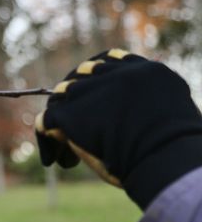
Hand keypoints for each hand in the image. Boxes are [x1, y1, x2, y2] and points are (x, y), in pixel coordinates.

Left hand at [36, 49, 201, 208]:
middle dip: (76, 103)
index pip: (107, 61)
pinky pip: (44, 121)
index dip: (94, 78)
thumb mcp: (170, 111)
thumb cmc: (176, 146)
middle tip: (81, 131)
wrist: (164, 154)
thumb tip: (136, 112)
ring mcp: (88, 91)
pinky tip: (53, 160)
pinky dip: (45, 142)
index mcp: (143, 70)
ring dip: (62, 125)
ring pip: (60, 100)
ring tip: (70, 154)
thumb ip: (150, 102)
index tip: (90, 98)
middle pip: (79, 79)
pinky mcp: (70, 113)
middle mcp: (112, 75)